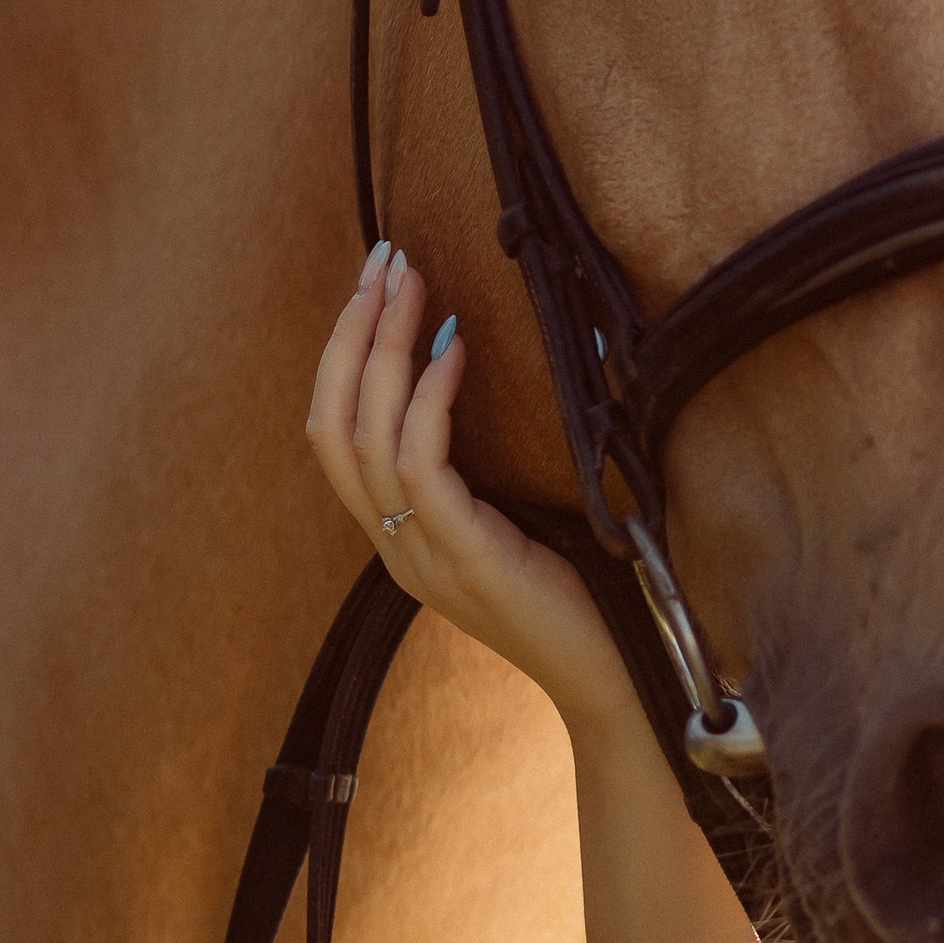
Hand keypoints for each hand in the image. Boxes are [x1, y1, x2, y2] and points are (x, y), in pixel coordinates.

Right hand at [307, 240, 627, 741]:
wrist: (613, 680)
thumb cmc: (577, 595)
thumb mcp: (512, 524)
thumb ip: (479, 471)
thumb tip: (480, 370)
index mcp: (398, 537)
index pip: (332, 434)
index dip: (341, 356)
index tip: (374, 285)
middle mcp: (394, 546)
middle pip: (331, 425)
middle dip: (350, 334)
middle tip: (382, 262)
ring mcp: (421, 555)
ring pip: (364, 436)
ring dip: (384, 348)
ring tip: (412, 285)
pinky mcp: (463, 557)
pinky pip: (421, 465)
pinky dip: (430, 399)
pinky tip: (457, 351)